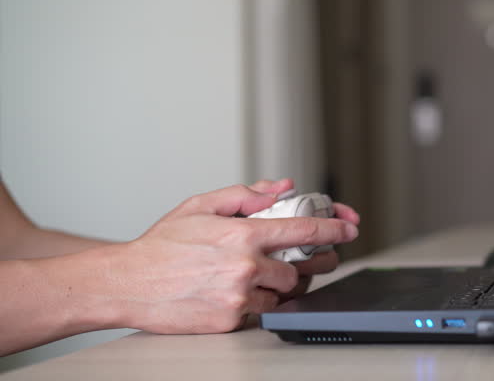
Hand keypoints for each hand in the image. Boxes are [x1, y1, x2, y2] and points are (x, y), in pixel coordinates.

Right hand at [106, 180, 359, 333]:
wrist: (126, 283)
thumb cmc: (162, 244)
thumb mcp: (202, 205)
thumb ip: (247, 194)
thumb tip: (282, 187)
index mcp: (243, 234)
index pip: (305, 230)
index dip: (335, 228)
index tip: (351, 227)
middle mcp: (246, 266)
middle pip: (303, 269)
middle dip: (315, 263)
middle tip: (318, 259)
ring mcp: (239, 297)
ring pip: (285, 294)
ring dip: (283, 285)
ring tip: (266, 274)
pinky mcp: (230, 321)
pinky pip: (262, 313)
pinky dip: (259, 303)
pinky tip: (243, 292)